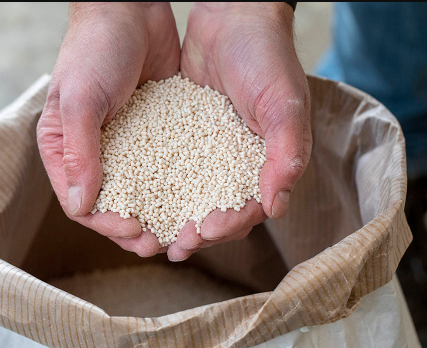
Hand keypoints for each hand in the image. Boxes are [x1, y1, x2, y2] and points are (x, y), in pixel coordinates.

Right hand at [37, 3, 179, 256]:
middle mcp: (95, 153)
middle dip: (134, 229)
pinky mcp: (156, 134)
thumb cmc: (94, 50)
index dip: (106, 224)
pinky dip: (176, 187)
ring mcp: (127, 145)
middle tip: (159, 244)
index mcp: (65, 149)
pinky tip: (195, 199)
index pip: (82, 203)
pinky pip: (164, 168)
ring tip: (178, 232)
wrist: (130, 12)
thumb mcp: (80, 99)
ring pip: (141, 192)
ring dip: (158, 214)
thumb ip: (79, 152)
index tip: (134, 233)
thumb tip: (82, 206)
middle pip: (112, 205)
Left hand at [167, 2, 311, 260]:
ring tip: (151, 233)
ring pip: (192, 195)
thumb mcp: (284, 104)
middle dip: (198, 231)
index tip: (204, 232)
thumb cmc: (267, 58)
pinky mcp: (185, 136)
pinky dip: (159, 185)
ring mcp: (210, 152)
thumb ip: (286, 155)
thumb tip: (277, 206)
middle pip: (218, 210)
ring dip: (174, 216)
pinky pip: (172, 167)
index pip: (250, 208)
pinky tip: (139, 197)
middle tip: (174, 245)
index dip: (229, 225)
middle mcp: (238, 163)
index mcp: (268, 163)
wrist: (233, 17)